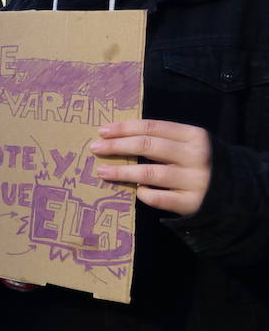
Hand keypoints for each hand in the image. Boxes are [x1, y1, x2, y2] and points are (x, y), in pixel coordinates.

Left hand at [90, 119, 210, 215]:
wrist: (236, 193)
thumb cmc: (201, 163)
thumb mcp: (190, 144)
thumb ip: (163, 138)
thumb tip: (118, 135)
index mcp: (194, 136)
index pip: (152, 127)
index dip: (124, 128)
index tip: (102, 131)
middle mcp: (196, 156)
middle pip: (147, 147)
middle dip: (117, 146)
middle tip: (95, 148)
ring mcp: (195, 181)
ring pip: (149, 173)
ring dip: (122, 171)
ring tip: (102, 171)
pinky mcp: (192, 204)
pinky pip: (159, 198)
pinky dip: (144, 194)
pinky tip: (136, 191)